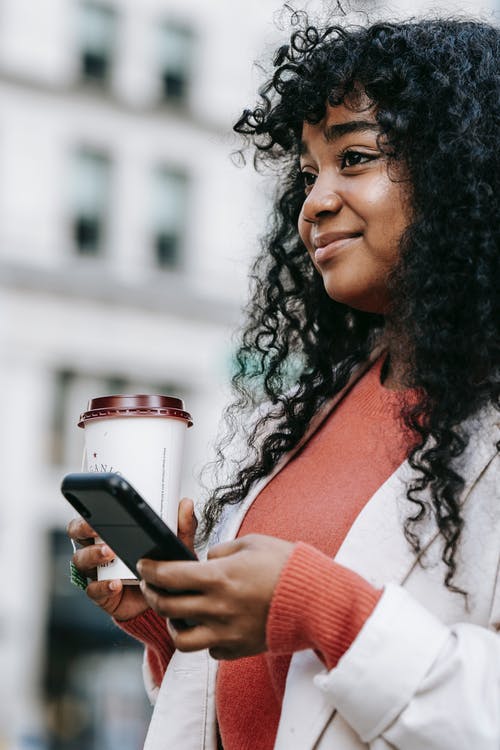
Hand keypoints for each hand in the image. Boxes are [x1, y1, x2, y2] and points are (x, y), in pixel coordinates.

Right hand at [67, 497, 197, 621]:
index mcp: (109, 532)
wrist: (162, 599)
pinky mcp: (102, 595)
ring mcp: (97, 573)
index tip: (96, 507)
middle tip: (98, 528)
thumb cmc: (162, 564)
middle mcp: (97, 550)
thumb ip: (182, 525)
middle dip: (83, 529)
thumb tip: (186, 504)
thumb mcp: (175, 544)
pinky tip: (116, 583)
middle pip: (77, 535)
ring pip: (81, 561)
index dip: (86, 512)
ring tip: (110, 552)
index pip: (87, 517)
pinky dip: (103, 587)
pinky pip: (93, 590)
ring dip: (93, 555)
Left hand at [137, 534, 293, 659]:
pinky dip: (203, 639)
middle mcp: (218, 608)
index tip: (143, 565)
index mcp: (219, 578)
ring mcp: (227, 633)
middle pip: (167, 607)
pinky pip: (209, 650)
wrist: (316, 599)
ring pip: (181, 638)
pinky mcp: (238, 649)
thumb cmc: (286, 566)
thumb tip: (206, 560)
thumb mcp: (252, 543)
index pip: (169, 575)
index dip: (150, 569)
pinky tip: (209, 625)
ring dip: (173, 623)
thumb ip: (222, 552)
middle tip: (152, 585)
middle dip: (152, 593)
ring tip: (176, 612)